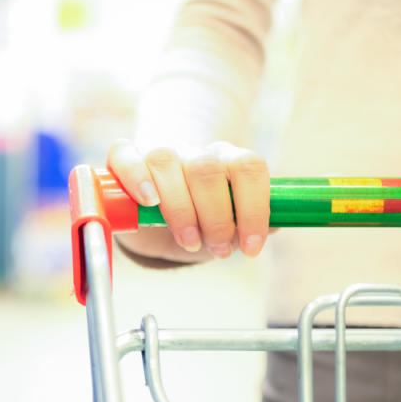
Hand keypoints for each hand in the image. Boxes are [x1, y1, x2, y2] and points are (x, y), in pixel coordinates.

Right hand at [107, 138, 270, 261]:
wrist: (161, 212)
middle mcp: (196, 152)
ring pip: (167, 163)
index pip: (248, 167)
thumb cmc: (201, 220)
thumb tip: (274, 226)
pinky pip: (126, 155)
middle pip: (206, 169)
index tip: (251, 247)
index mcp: (229, 160)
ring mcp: (160, 152)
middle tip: (218, 249)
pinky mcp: (126, 159)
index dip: (254, 208)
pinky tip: (149, 201)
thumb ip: (252, 224)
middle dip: (215, 217)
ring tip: (189, 242)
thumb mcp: (231, 225)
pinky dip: (136, 176)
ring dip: (180, 209)